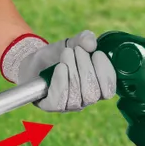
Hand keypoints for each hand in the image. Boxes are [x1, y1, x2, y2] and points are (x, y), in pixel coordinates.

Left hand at [0, 30, 116, 111]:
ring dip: (72, 72)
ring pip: (76, 97)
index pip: (108, 90)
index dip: (105, 73)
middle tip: (76, 50)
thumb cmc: (59, 54)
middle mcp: (84, 100)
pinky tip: (60, 68)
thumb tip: (91, 43)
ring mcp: (68, 105)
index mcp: (97, 87)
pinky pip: (58, 101)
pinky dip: (60, 82)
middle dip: (85, 68)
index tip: (97, 54)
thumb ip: (84, 39)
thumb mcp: (73, 43)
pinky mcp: (50, 106)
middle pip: (92, 94)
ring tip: (66, 54)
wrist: (35, 60)